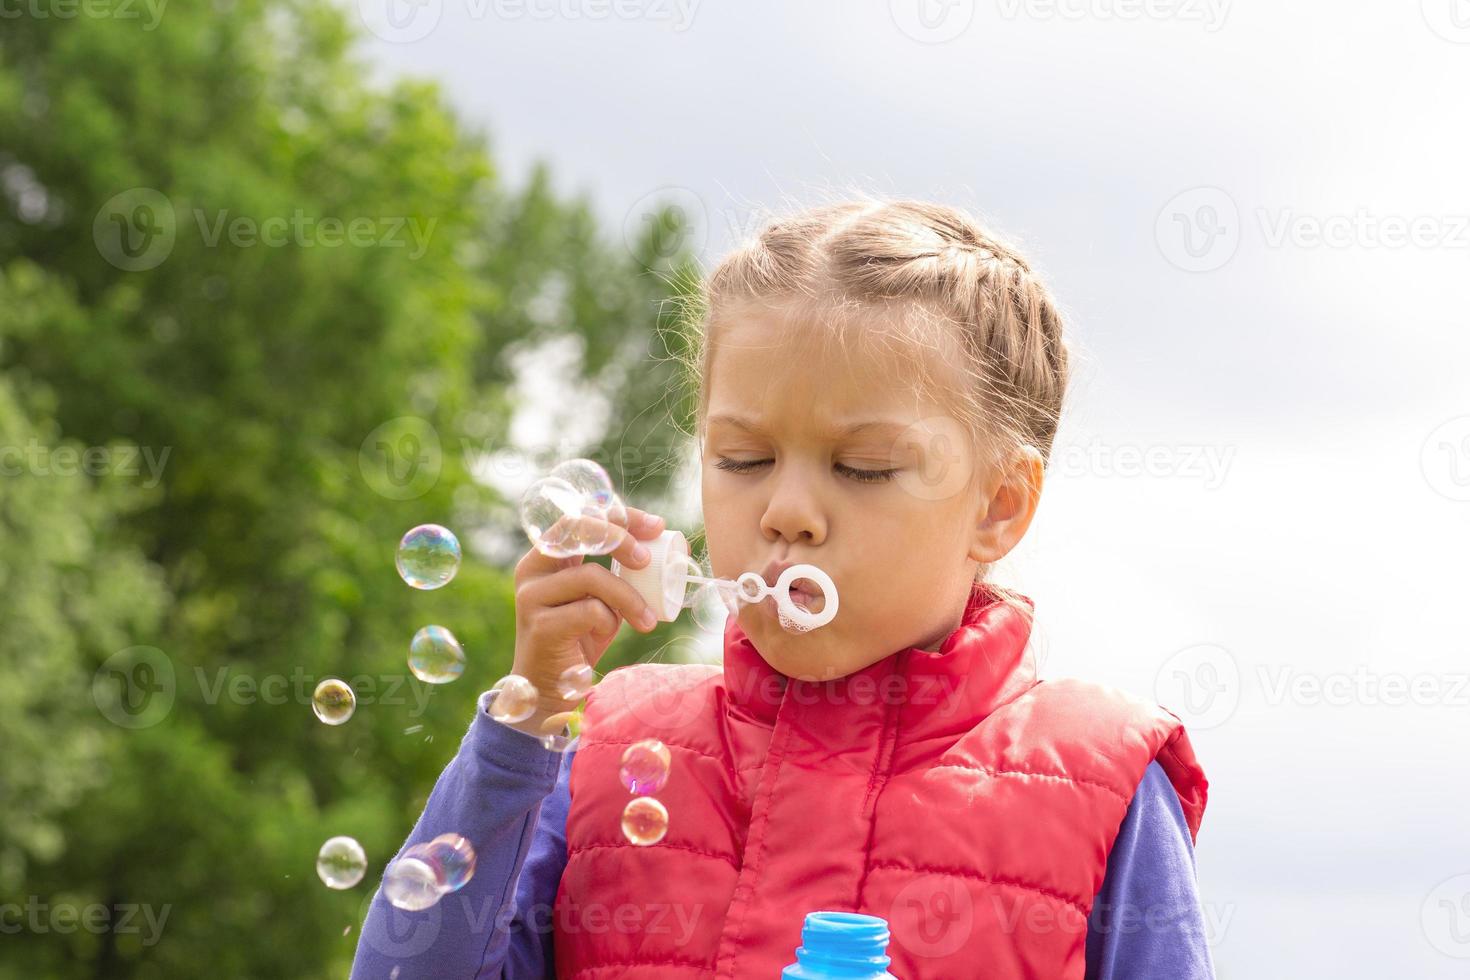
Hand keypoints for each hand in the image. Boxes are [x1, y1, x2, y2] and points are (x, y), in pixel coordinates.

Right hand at [505, 506, 665, 736]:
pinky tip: (606, 635)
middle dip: (620, 538)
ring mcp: (532, 596)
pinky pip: (590, 611)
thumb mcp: (600, 599)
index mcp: (547, 556)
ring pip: (591, 575)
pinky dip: (610, 621)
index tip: (657, 527)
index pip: (583, 516)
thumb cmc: (580, 639)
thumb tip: (666, 545)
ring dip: (629, 597)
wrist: (549, 690)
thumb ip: (618, 572)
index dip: (622, 515)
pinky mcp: (539, 625)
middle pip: (577, 529)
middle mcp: (533, 569)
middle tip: (648, 560)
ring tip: (646, 620)